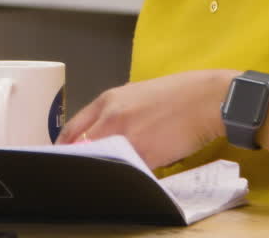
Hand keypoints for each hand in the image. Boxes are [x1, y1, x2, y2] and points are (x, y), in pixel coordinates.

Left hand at [57, 70, 235, 168]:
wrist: (207, 100)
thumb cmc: (177, 94)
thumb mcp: (136, 94)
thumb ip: (112, 112)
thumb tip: (97, 133)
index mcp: (108, 100)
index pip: (72, 128)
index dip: (63, 145)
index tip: (62, 154)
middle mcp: (112, 118)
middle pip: (79, 146)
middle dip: (75, 158)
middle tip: (78, 167)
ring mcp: (127, 137)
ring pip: (101, 159)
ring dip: (101, 166)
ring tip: (106, 169)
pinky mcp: (145, 155)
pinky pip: (126, 169)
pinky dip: (125, 173)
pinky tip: (130, 173)